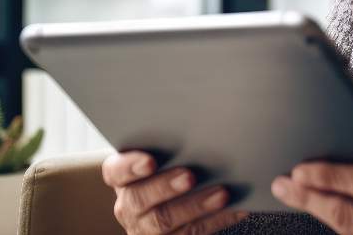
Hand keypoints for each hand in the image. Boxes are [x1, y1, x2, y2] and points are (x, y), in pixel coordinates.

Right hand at [102, 149, 250, 234]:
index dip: (130, 167)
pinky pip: (192, 233)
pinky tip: (236, 209)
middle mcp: (129, 206)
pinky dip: (217, 220)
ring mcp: (146, 229)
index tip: (150, 161)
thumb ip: (170, 148)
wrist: (171, 206)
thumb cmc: (168, 171)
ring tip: (222, 194)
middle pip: (140, 198)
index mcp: (123, 179)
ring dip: (196, 206)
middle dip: (166, 187)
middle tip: (190, 176)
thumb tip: (203, 128)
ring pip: (165, 221)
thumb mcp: (161, 160)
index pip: (116, 172)